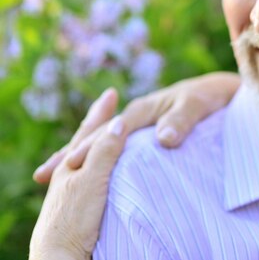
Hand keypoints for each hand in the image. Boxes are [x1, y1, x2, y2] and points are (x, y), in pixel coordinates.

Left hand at [29, 91, 125, 259]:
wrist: (61, 255)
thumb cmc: (75, 218)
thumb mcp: (92, 180)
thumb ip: (105, 152)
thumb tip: (118, 122)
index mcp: (73, 163)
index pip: (90, 130)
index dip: (102, 112)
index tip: (111, 93)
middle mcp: (71, 173)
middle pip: (86, 141)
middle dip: (98, 122)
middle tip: (107, 104)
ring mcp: (74, 189)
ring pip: (88, 158)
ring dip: (99, 142)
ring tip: (107, 132)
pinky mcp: (81, 205)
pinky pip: (94, 174)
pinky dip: (101, 162)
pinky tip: (106, 169)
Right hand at [33, 72, 240, 183]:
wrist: (220, 93)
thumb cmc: (208, 97)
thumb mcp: (197, 106)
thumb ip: (181, 120)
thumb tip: (162, 139)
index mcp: (143, 109)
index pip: (111, 132)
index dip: (92, 147)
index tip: (72, 163)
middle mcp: (136, 116)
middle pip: (98, 137)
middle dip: (72, 152)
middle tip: (45, 174)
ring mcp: (138, 125)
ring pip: (103, 142)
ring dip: (79, 155)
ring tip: (52, 174)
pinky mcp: (145, 133)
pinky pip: (116, 146)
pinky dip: (99, 156)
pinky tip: (89, 170)